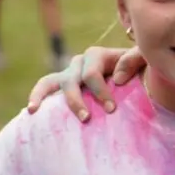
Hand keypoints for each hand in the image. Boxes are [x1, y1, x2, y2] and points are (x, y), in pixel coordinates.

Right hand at [26, 46, 145, 120]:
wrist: (139, 78)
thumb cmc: (142, 70)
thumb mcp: (145, 60)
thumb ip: (135, 59)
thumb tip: (115, 78)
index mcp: (98, 56)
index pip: (92, 74)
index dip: (100, 91)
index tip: (111, 109)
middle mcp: (80, 63)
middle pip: (71, 80)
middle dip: (78, 101)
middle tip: (87, 118)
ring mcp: (69, 74)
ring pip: (50, 81)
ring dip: (42, 95)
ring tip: (34, 110)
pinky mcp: (63, 86)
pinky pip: (45, 88)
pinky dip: (36, 97)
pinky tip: (30, 111)